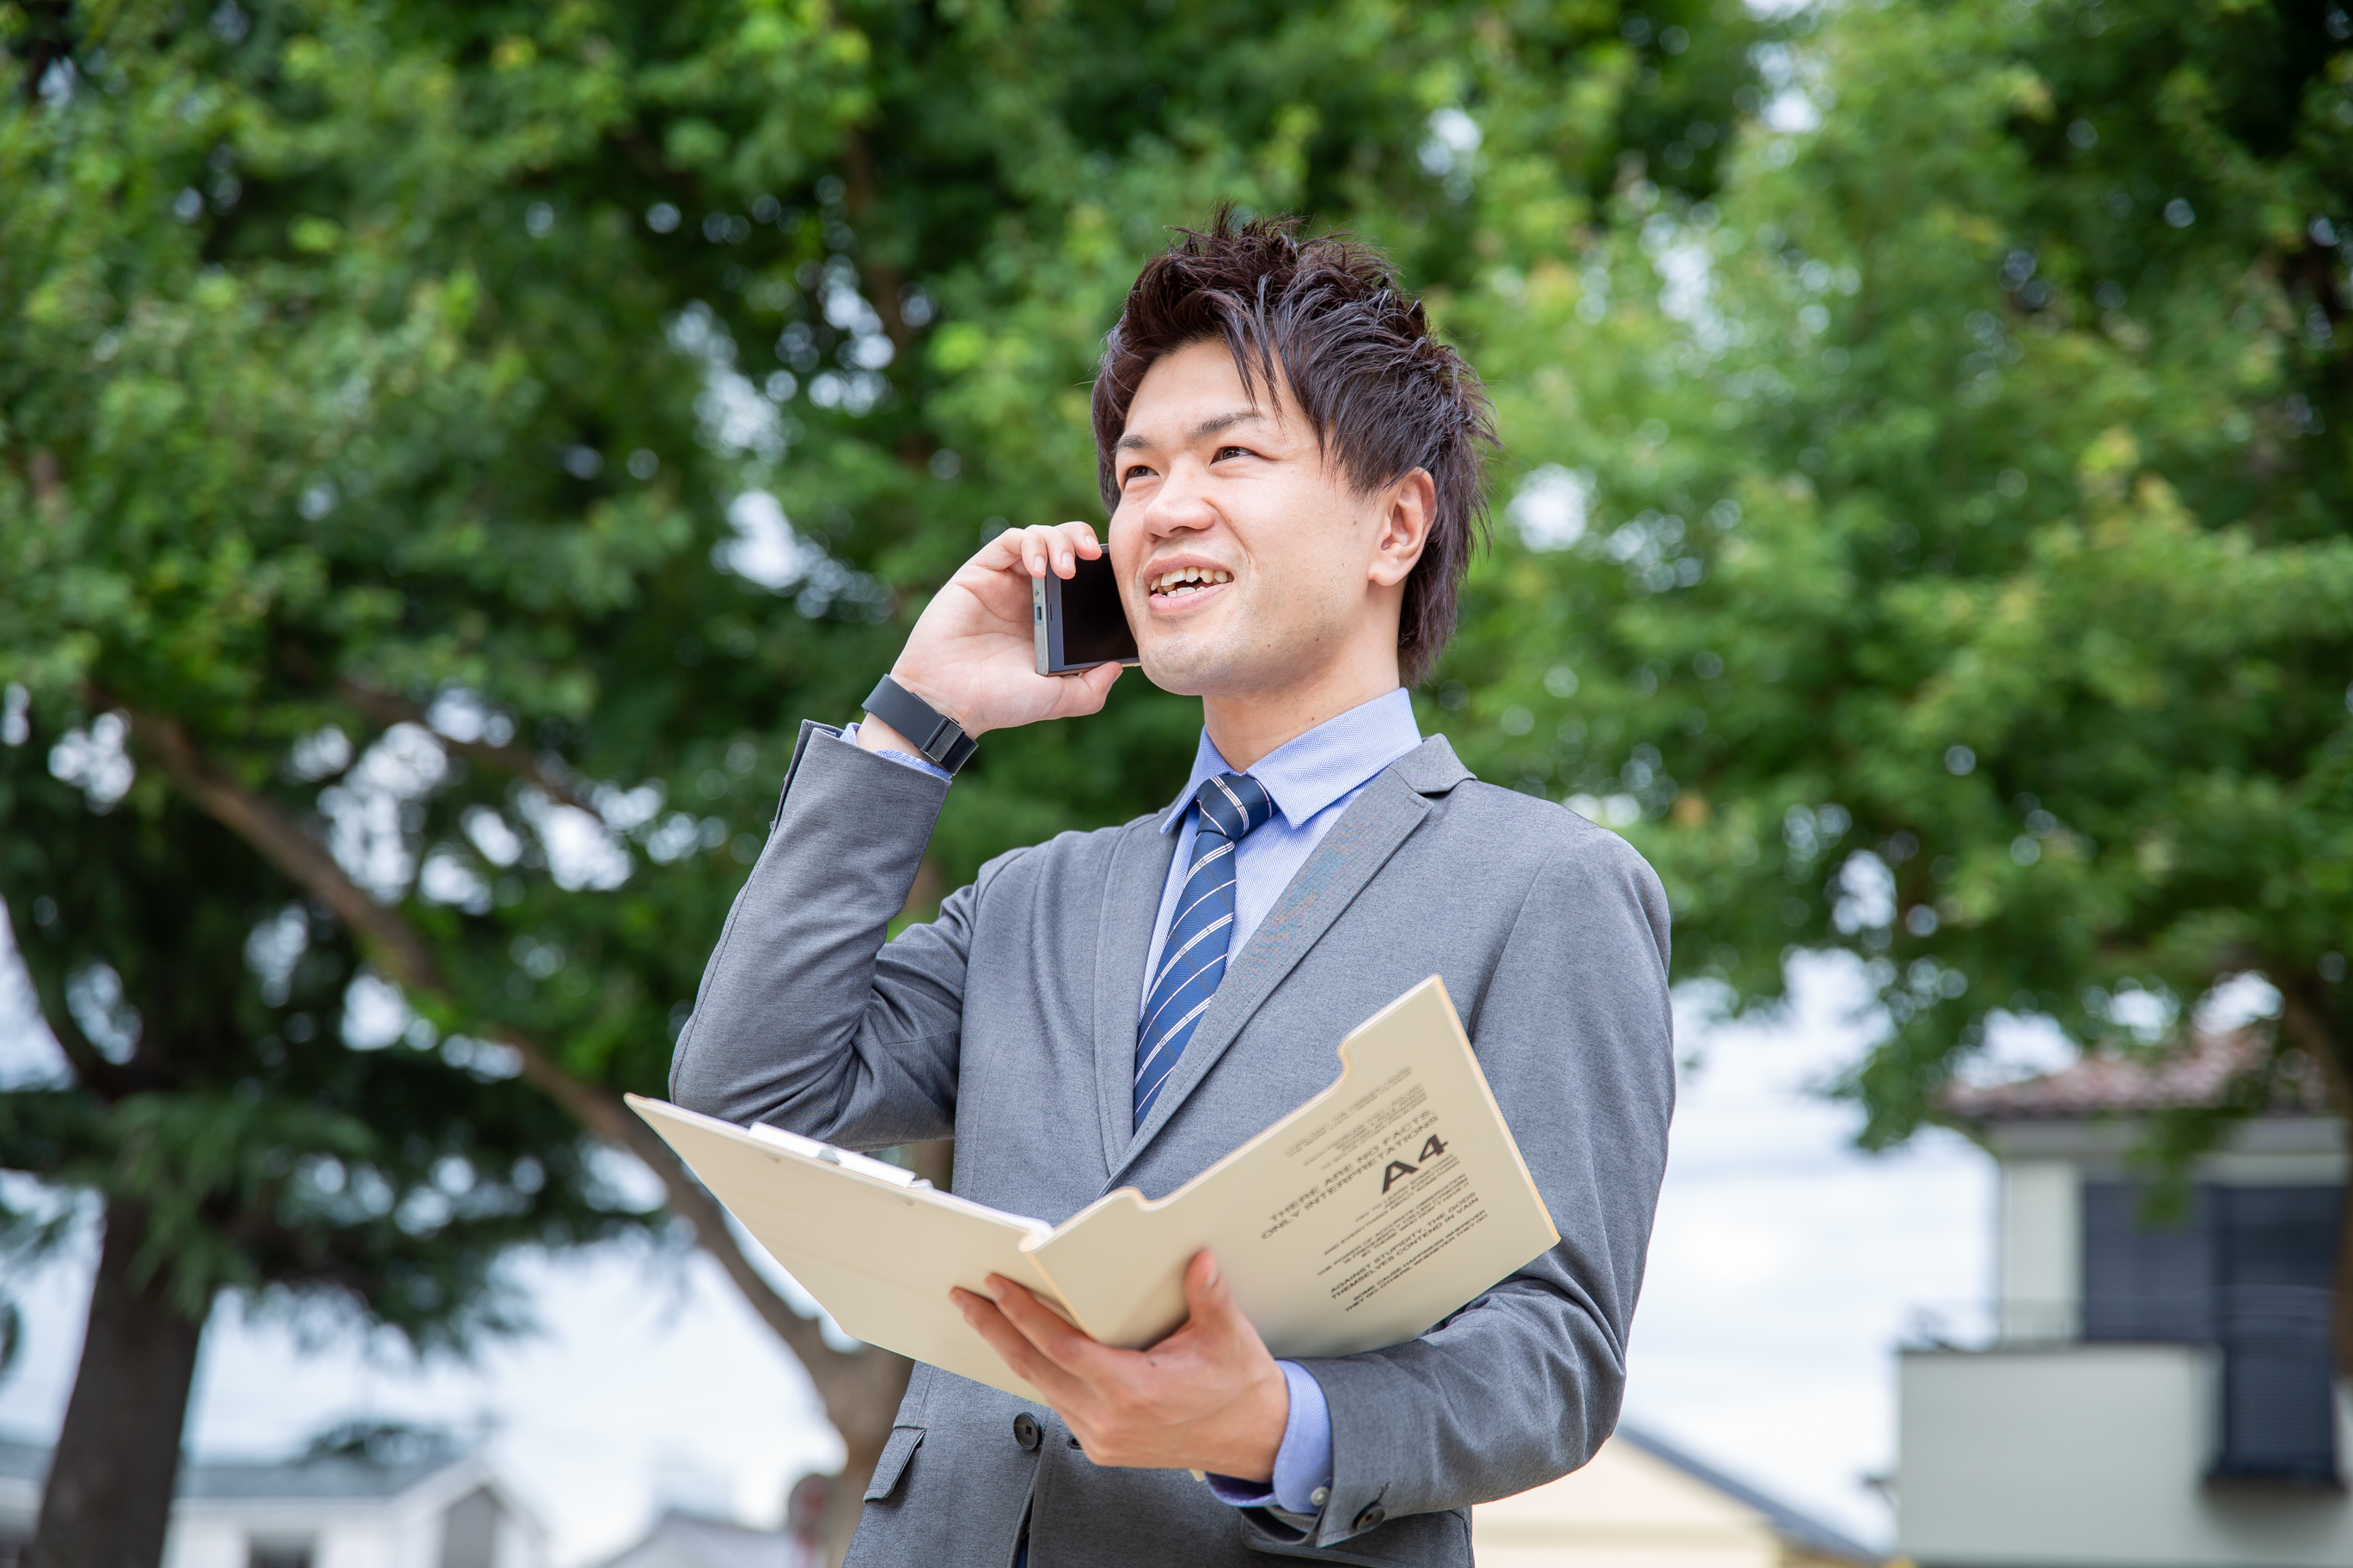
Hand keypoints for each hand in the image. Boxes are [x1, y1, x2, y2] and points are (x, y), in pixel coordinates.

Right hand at [862, 522, 1122, 752]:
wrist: (948, 701)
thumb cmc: (998, 702)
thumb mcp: (1055, 699)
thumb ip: (1090, 690)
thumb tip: (1117, 668)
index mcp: (1051, 619)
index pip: (1082, 577)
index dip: (1101, 568)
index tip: (1116, 574)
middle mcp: (1029, 595)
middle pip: (1064, 546)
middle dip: (1083, 540)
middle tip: (1094, 555)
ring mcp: (1004, 581)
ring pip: (1039, 537)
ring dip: (1058, 541)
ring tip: (1066, 568)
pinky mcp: (979, 573)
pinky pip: (1009, 541)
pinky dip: (1029, 544)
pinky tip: (1039, 569)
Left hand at [951, 1251, 1288, 1479]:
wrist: (1253, 1437)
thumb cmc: (1238, 1387)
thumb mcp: (1228, 1335)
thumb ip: (1209, 1295)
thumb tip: (1198, 1260)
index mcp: (1133, 1390)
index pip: (1059, 1346)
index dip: (1022, 1315)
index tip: (997, 1288)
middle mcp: (1109, 1419)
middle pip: (1034, 1368)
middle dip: (994, 1329)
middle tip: (966, 1299)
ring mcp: (1102, 1437)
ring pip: (1041, 1387)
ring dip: (1011, 1351)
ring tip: (986, 1318)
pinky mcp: (1102, 1445)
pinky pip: (1058, 1402)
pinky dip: (1039, 1372)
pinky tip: (1027, 1350)